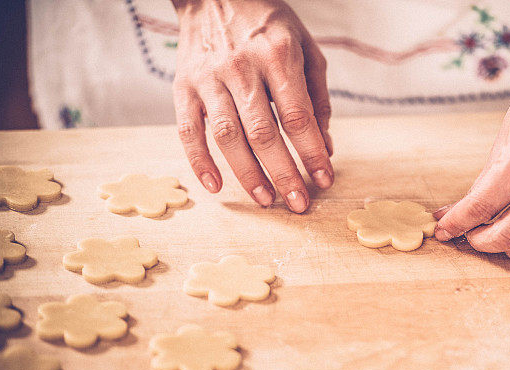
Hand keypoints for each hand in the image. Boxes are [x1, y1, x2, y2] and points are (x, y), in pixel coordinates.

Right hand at [171, 0, 332, 212]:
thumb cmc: (268, 26)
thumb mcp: (306, 49)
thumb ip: (318, 99)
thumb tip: (326, 148)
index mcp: (278, 55)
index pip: (298, 115)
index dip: (312, 152)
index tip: (325, 179)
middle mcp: (241, 68)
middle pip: (263, 132)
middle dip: (284, 173)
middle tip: (298, 203)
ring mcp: (209, 78)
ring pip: (227, 136)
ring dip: (248, 174)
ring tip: (267, 200)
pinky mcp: (183, 87)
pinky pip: (187, 130)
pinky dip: (199, 162)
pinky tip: (216, 186)